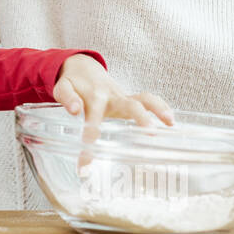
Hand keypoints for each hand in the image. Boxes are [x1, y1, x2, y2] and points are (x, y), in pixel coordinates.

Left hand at [52, 53, 174, 129]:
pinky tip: (171, 123)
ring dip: (158, 109)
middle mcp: (112, 97)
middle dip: (140, 118)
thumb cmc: (72, 83)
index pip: (92, 121)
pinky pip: (148, 100)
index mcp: (94, 98)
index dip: (90, 141)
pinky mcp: (130, 99)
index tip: (86, 165)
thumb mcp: (62, 88)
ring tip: (170, 123)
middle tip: (149, 133)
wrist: (83, 68)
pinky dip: (161, 108)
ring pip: (144, 99)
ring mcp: (123, 97)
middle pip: (130, 105)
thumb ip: (67, 98)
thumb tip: (75, 110)